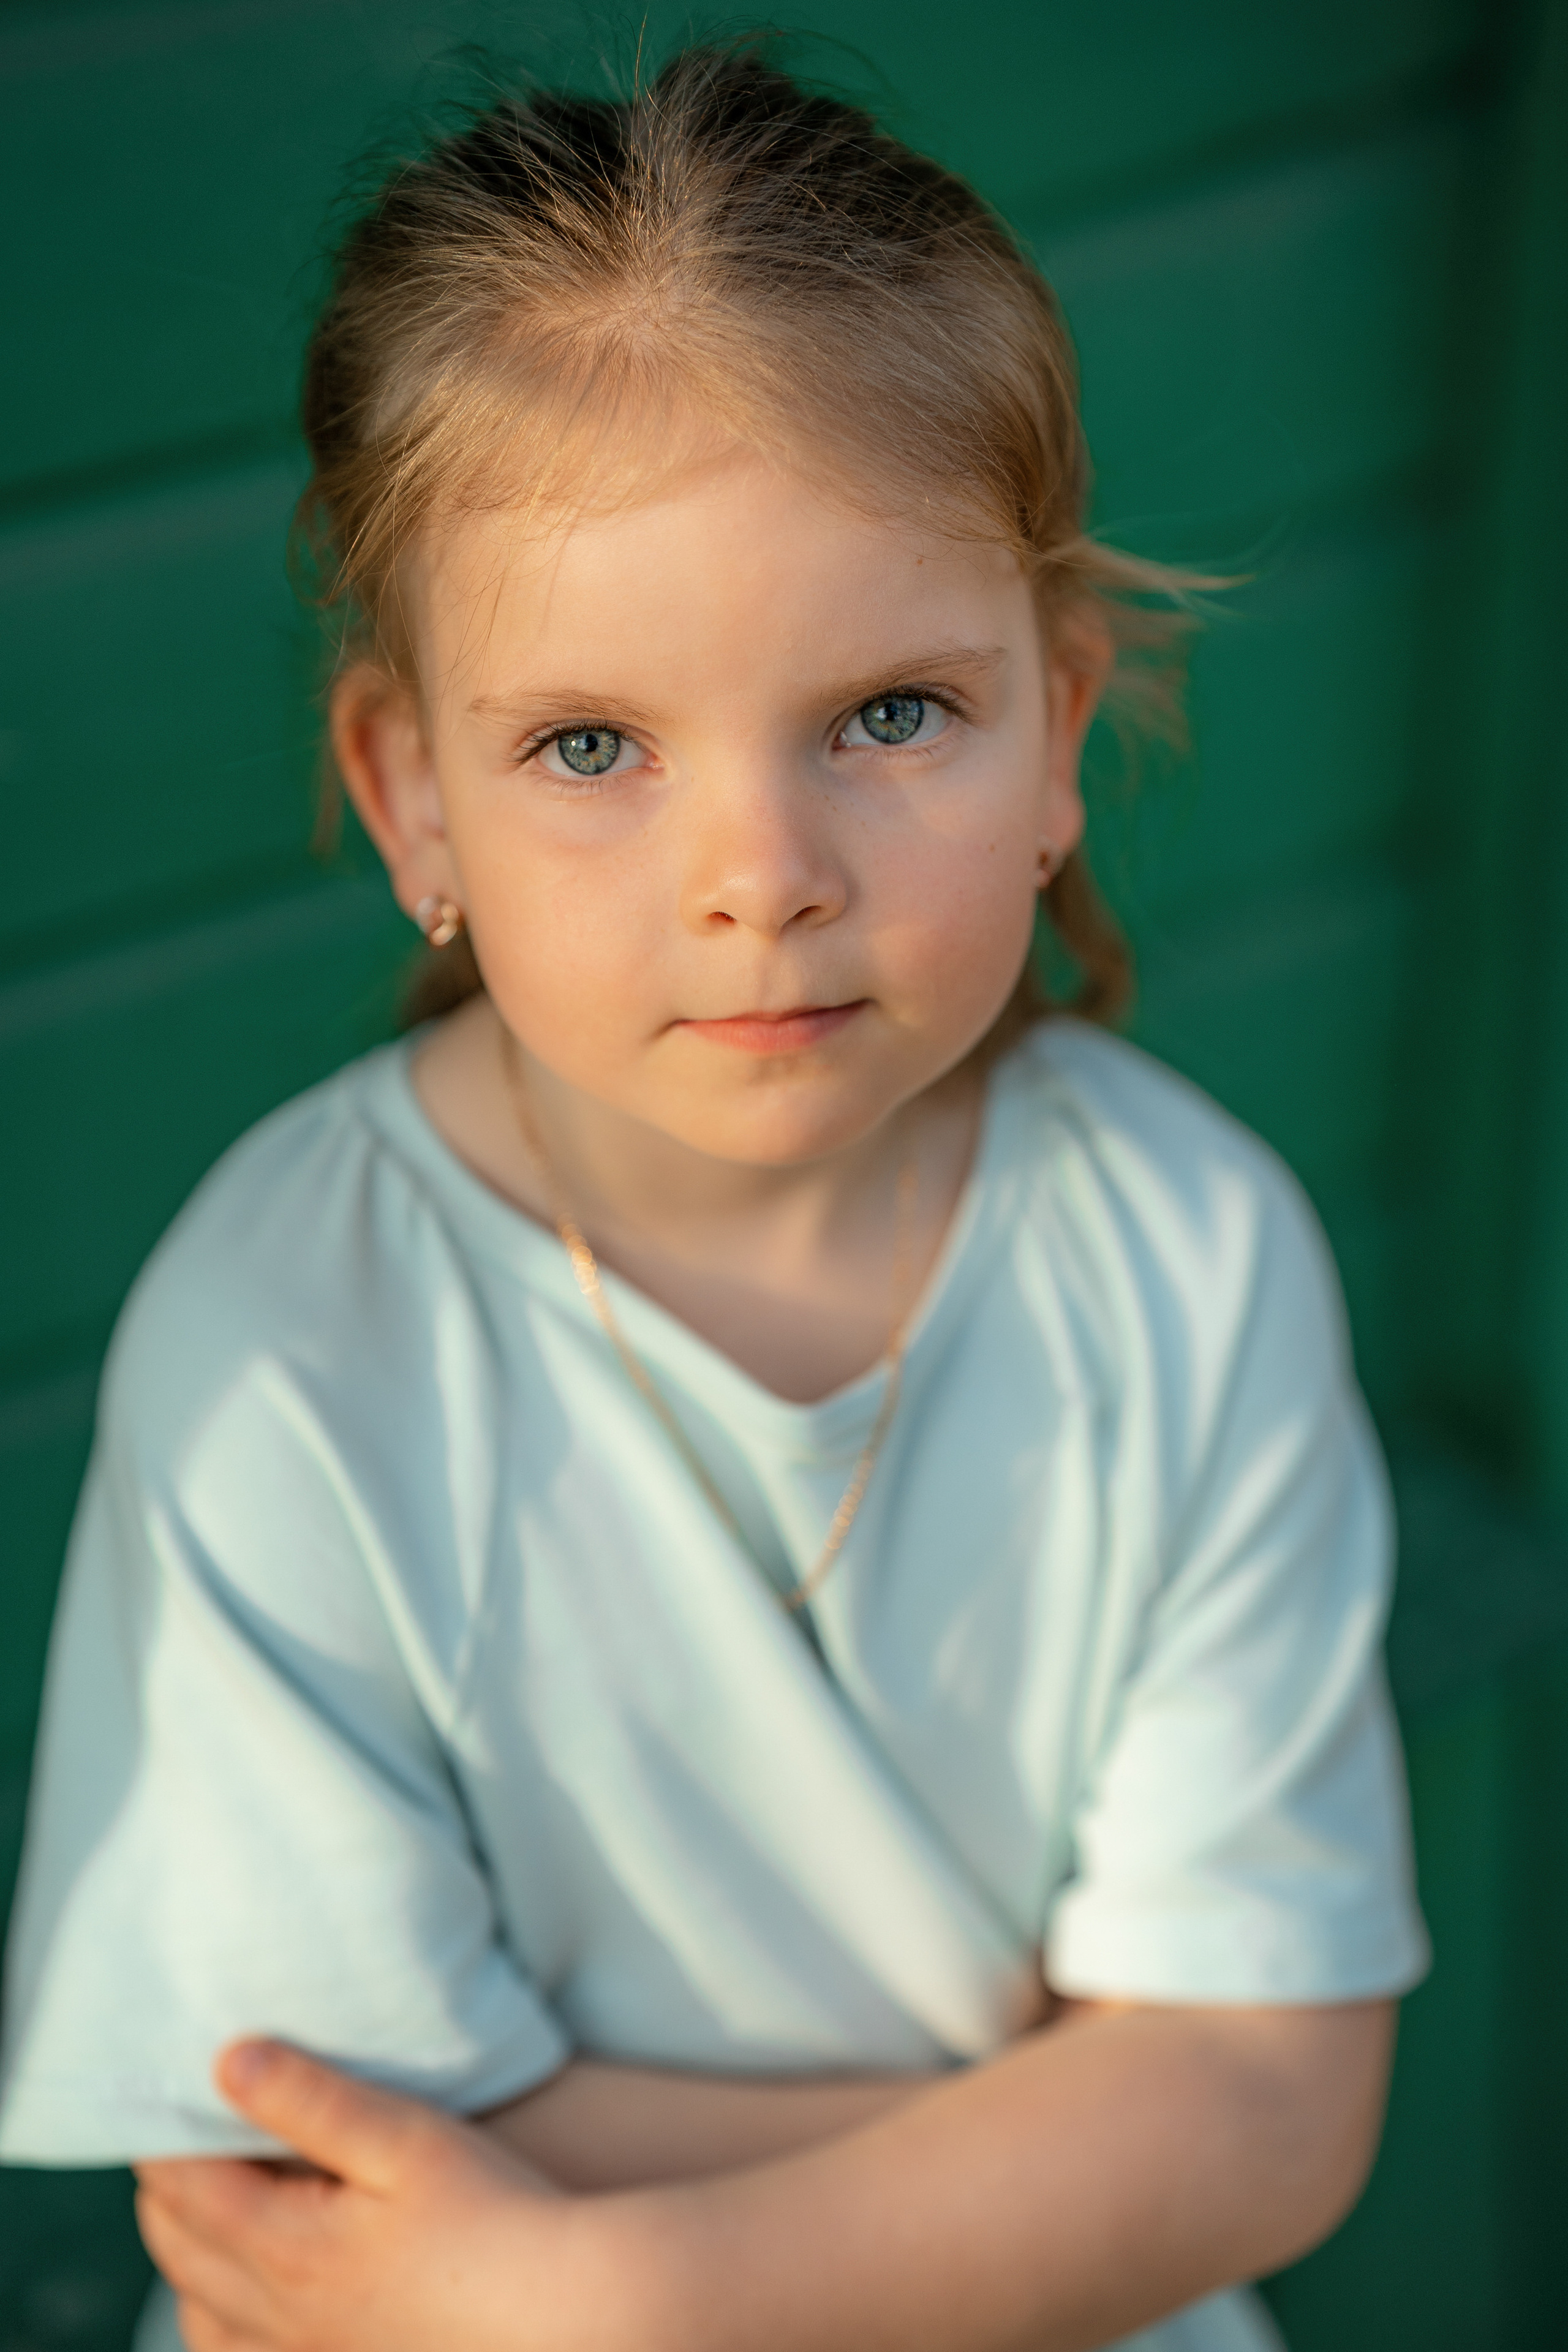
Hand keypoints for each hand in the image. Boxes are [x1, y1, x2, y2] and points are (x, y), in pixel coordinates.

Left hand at [134, 2040, 607, 2351]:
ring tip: (211, 2189)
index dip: (160, 2126)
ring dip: (186, 2246)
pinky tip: (244, 2284)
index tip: (165, 2077)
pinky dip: (215, 2314)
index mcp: (284, 2247)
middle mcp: (275, 2315)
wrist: (560, 2311)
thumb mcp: (405, 2138)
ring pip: (196, 2308)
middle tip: (185, 2118)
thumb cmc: (492, 2214)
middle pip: (176, 2244)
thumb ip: (312, 2099)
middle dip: (166, 2179)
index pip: (180, 2182)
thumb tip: (228, 2060)